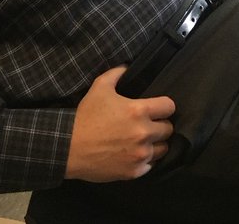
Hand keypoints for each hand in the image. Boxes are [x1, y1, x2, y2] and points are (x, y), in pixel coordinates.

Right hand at [66, 67, 175, 181]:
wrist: (69, 147)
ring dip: (155, 144)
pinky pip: (150, 166)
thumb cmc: (86, 116)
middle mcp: (144, 133)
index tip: (158, 108)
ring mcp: (140, 155)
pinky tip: (134, 155)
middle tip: (149, 124)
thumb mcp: (100, 86)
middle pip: (168, 129)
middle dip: (160, 125)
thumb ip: (117, 73)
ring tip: (144, 141)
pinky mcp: (134, 172)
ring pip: (162, 149)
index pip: (169, 107)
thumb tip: (127, 67)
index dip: (165, 106)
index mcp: (139, 111)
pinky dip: (144, 161)